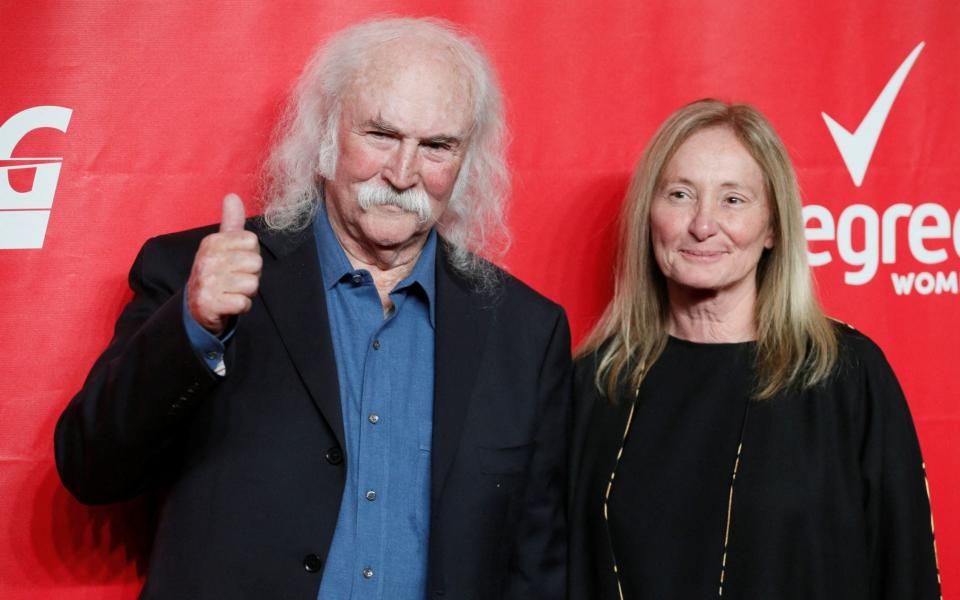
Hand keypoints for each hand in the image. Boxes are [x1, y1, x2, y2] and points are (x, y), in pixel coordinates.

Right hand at [186, 193, 261, 334]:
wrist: (197, 307)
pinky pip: (244, 303)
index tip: (236, 262)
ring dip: (247, 292)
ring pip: (252, 284)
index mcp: (212, 242)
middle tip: (235, 279)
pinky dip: (242, 306)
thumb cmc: (216, 273)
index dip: (250, 254)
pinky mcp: (210, 303)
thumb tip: (232, 196)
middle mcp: (207, 259)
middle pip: (256, 262)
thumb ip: (231, 222)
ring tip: (232, 291)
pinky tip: (229, 303)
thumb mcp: (221, 246)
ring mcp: (207, 282)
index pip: (252, 241)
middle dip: (251, 274)